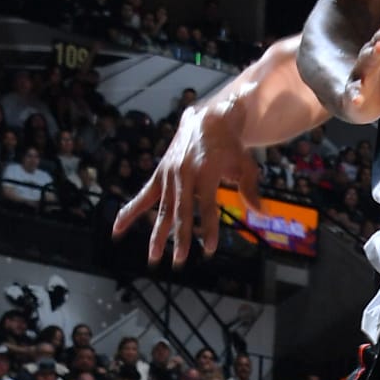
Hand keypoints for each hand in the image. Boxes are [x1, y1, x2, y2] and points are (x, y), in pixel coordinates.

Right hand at [113, 97, 258, 266]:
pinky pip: (143, 196)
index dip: (208, 228)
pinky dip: (130, 212)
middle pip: (182, 211)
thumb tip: (262, 214)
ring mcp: (169, 174)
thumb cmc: (231, 145)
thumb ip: (250, 190)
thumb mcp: (246, 164)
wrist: (208, 119)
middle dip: (180, 237)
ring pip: (163, 208)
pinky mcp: (160, 174)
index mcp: (206, 170)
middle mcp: (184, 173)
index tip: (208, 249)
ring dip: (158, 234)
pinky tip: (117, 229)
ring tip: (153, 258)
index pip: (206, 206)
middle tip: (179, 261)